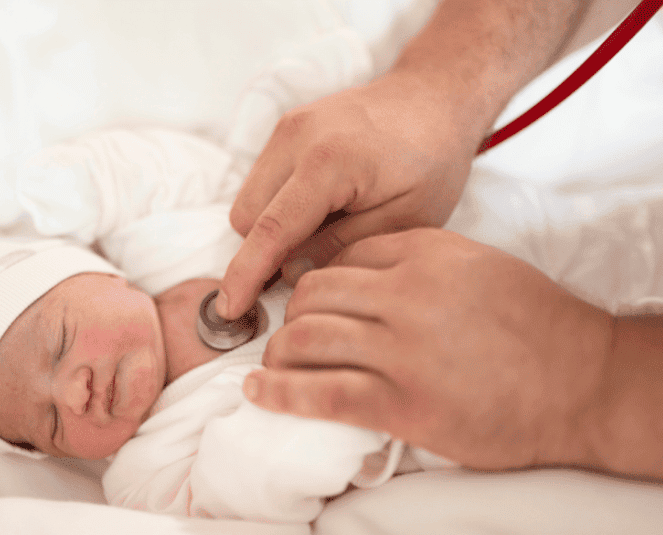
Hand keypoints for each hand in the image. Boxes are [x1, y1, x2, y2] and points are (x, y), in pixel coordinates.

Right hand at [216, 70, 489, 319]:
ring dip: (273, 227)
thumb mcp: (405, 220)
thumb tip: (290, 274)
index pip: (272, 230)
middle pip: (248, 217)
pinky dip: (280, 204)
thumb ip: (342, 250)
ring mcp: (288, 127)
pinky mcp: (287, 127)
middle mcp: (298, 137)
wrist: (435, 97)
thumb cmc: (432, 159)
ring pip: (250, 199)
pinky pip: (263, 180)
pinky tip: (324, 209)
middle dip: (267, 251)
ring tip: (327, 231)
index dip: (246, 276)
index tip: (228, 310)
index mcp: (330, 162)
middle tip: (312, 266)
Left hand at [245, 228, 614, 471]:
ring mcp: (402, 349)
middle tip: (291, 335)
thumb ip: (419, 262)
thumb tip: (360, 277)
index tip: (310, 303)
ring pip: (307, 338)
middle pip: (314, 294)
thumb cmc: (538, 324)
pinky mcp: (401, 403)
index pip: (342, 256)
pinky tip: (257, 393)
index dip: (317, 281)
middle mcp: (407, 293)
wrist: (586, 380)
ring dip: (281, 353)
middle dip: (293, 315)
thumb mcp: (478, 266)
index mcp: (426, 253)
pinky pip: (320, 393)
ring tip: (276, 366)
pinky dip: (279, 393)